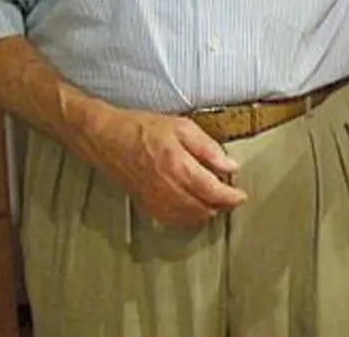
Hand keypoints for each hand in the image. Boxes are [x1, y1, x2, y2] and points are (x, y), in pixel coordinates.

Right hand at [87, 108, 246, 229]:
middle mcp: (167, 188)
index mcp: (179, 166)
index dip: (231, 197)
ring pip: (188, 219)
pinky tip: (192, 211)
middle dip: (221, 207)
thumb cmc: (142, 129)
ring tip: (215, 204)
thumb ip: (208, 149)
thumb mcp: (182, 127)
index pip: (213, 192)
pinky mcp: (145, 205)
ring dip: (205, 214)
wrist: (107, 138)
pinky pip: (171, 221)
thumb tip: (230, 166)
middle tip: (231, 199)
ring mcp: (155, 200)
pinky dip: (186, 220)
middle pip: (203, 209)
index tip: (241, 196)